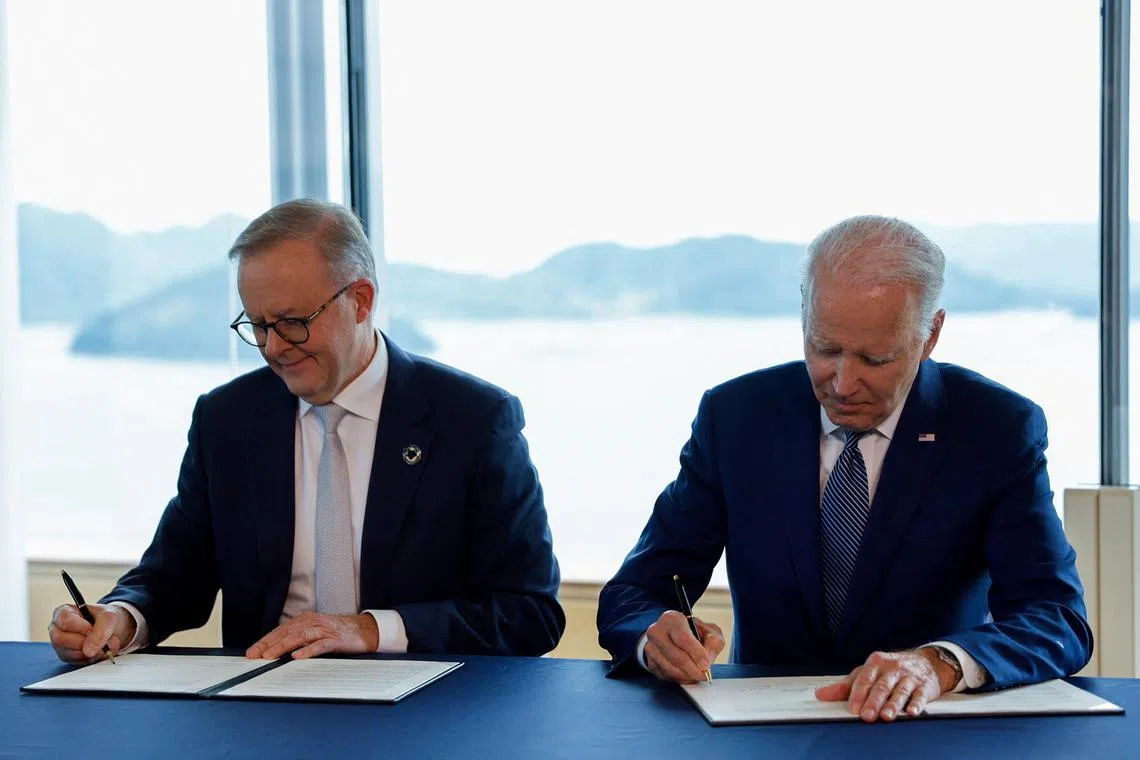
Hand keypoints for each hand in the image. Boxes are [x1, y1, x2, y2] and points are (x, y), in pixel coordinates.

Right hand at [48, 603, 135, 663]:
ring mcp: (60, 645)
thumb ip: (101, 630)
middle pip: (60, 639)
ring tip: (104, 644)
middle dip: (83, 642)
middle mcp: (57, 629)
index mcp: (63, 612)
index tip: (91, 629)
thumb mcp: (109, 617)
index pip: (64, 620)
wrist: (111, 628)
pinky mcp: (67, 657)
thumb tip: (88, 651)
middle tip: (99, 638)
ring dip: (90, 651)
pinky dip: (91, 658)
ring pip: (68, 653)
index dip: (80, 627)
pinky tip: (99, 650)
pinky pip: (76, 662)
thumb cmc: (105, 618)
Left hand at [245, 612, 378, 659]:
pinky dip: (307, 650)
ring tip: (270, 656)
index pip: (281, 630)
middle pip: (286, 632)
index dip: (265, 641)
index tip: (251, 653)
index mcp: (306, 620)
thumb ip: (300, 639)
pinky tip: (297, 656)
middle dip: (268, 644)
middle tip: (255, 656)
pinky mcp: (336, 639)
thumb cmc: (338, 633)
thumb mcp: (316, 633)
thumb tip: (278, 651)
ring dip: (282, 646)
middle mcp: (313, 622)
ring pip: (300, 636)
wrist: (365, 630)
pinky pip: (320, 644)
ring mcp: (325, 629)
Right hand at [642, 610, 724, 682]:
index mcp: (671, 618)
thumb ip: (713, 643)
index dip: (696, 653)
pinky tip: (688, 675)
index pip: (682, 638)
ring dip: (687, 676)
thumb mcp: (709, 631)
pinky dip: (679, 679)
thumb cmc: (693, 632)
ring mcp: (651, 647)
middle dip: (692, 669)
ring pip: (670, 668)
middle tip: (704, 674)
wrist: (673, 635)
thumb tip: (707, 661)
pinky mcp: (650, 661)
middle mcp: (657, 631)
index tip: (706, 664)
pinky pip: (665, 675)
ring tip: (697, 675)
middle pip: (676, 656)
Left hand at [815, 648, 954, 721]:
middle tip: (867, 716)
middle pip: (882, 686)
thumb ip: (845, 686)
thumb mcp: (867, 673)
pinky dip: (917, 704)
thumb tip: (820, 695)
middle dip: (874, 702)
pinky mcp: (924, 687)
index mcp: (875, 663)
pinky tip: (912, 712)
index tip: (853, 708)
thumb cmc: (889, 670)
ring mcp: (909, 677)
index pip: (864, 678)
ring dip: (893, 704)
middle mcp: (892, 668)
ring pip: (900, 691)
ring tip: (886, 716)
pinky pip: (920, 696)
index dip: (858, 693)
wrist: (926, 662)